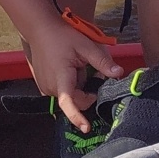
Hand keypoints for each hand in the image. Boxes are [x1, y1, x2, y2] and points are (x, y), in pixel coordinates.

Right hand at [23, 19, 123, 133]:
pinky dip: (70, 84)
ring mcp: (45, 87)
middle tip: (91, 71)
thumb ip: (102, 61)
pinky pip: (63, 92)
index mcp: (61, 77)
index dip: (77, 117)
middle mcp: (51, 86)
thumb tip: (119, 73)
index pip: (69, 102)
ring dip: (78, 86)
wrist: (39, 29)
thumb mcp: (85, 46)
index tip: (86, 128)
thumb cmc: (62, 36)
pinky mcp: (43, 86)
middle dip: (88, 90)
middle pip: (76, 99)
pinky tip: (68, 68)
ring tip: (76, 66)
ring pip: (71, 96)